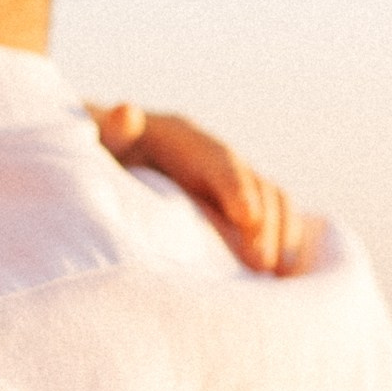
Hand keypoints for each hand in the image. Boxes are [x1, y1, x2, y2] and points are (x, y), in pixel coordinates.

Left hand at [89, 103, 321, 278]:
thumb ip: (114, 132)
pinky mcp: (237, 205)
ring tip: (282, 277)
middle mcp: (216, 157)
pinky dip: (284, 244)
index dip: (237, 188)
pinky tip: (287, 277)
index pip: (220, 162)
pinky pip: (272, 219)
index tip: (247, 218)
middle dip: (264, 224)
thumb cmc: (105, 155)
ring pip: (273, 202)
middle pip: (254, 185)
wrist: (113, 161)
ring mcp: (231, 180)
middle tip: (264, 265)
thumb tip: (126, 113)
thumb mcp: (104, 141)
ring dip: (282, 236)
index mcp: (185, 139)